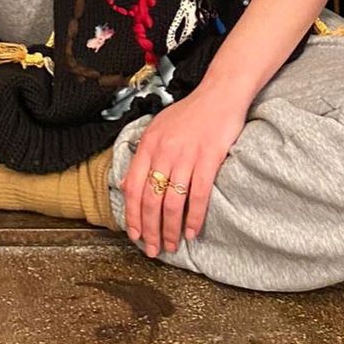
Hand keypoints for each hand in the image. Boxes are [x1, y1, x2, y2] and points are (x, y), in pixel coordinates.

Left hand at [118, 83, 249, 256]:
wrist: (219, 94)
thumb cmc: (190, 113)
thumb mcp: (158, 129)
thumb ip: (142, 156)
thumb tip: (124, 184)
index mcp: (148, 144)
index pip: (133, 186)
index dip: (132, 215)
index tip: (134, 235)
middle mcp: (164, 151)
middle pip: (151, 199)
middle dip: (150, 229)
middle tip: (153, 249)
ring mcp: (186, 155)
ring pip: (173, 202)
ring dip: (171, 229)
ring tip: (173, 245)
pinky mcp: (209, 158)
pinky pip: (199, 195)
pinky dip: (194, 217)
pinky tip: (192, 231)